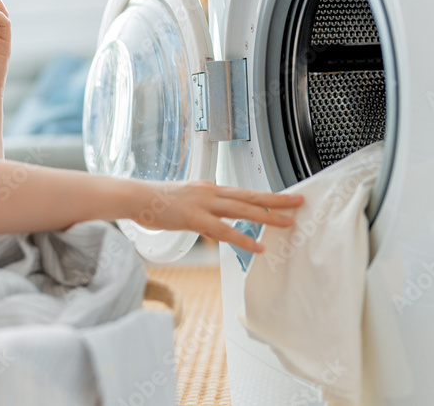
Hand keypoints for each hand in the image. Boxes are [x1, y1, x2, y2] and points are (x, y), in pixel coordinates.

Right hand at [135, 181, 304, 253]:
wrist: (134, 197)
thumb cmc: (155, 201)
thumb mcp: (184, 204)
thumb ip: (202, 214)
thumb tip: (215, 226)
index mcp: (209, 188)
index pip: (243, 192)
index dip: (265, 196)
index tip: (284, 198)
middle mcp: (210, 191)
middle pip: (250, 195)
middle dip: (277, 200)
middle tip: (300, 202)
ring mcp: (203, 203)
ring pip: (243, 209)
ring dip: (268, 216)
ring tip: (289, 222)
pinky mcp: (194, 217)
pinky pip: (224, 230)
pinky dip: (243, 238)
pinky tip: (259, 246)